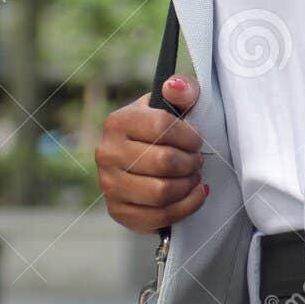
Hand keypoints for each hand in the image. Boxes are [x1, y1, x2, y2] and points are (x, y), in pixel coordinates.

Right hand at [95, 75, 207, 233]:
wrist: (147, 159)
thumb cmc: (166, 129)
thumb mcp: (176, 103)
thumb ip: (183, 89)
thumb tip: (175, 87)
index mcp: (118, 121)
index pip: (162, 126)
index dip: (189, 136)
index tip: (197, 141)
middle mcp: (107, 153)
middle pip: (163, 162)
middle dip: (190, 163)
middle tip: (197, 161)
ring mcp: (109, 184)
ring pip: (161, 192)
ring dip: (188, 185)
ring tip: (194, 176)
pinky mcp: (118, 211)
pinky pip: (158, 217)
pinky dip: (185, 207)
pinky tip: (194, 194)